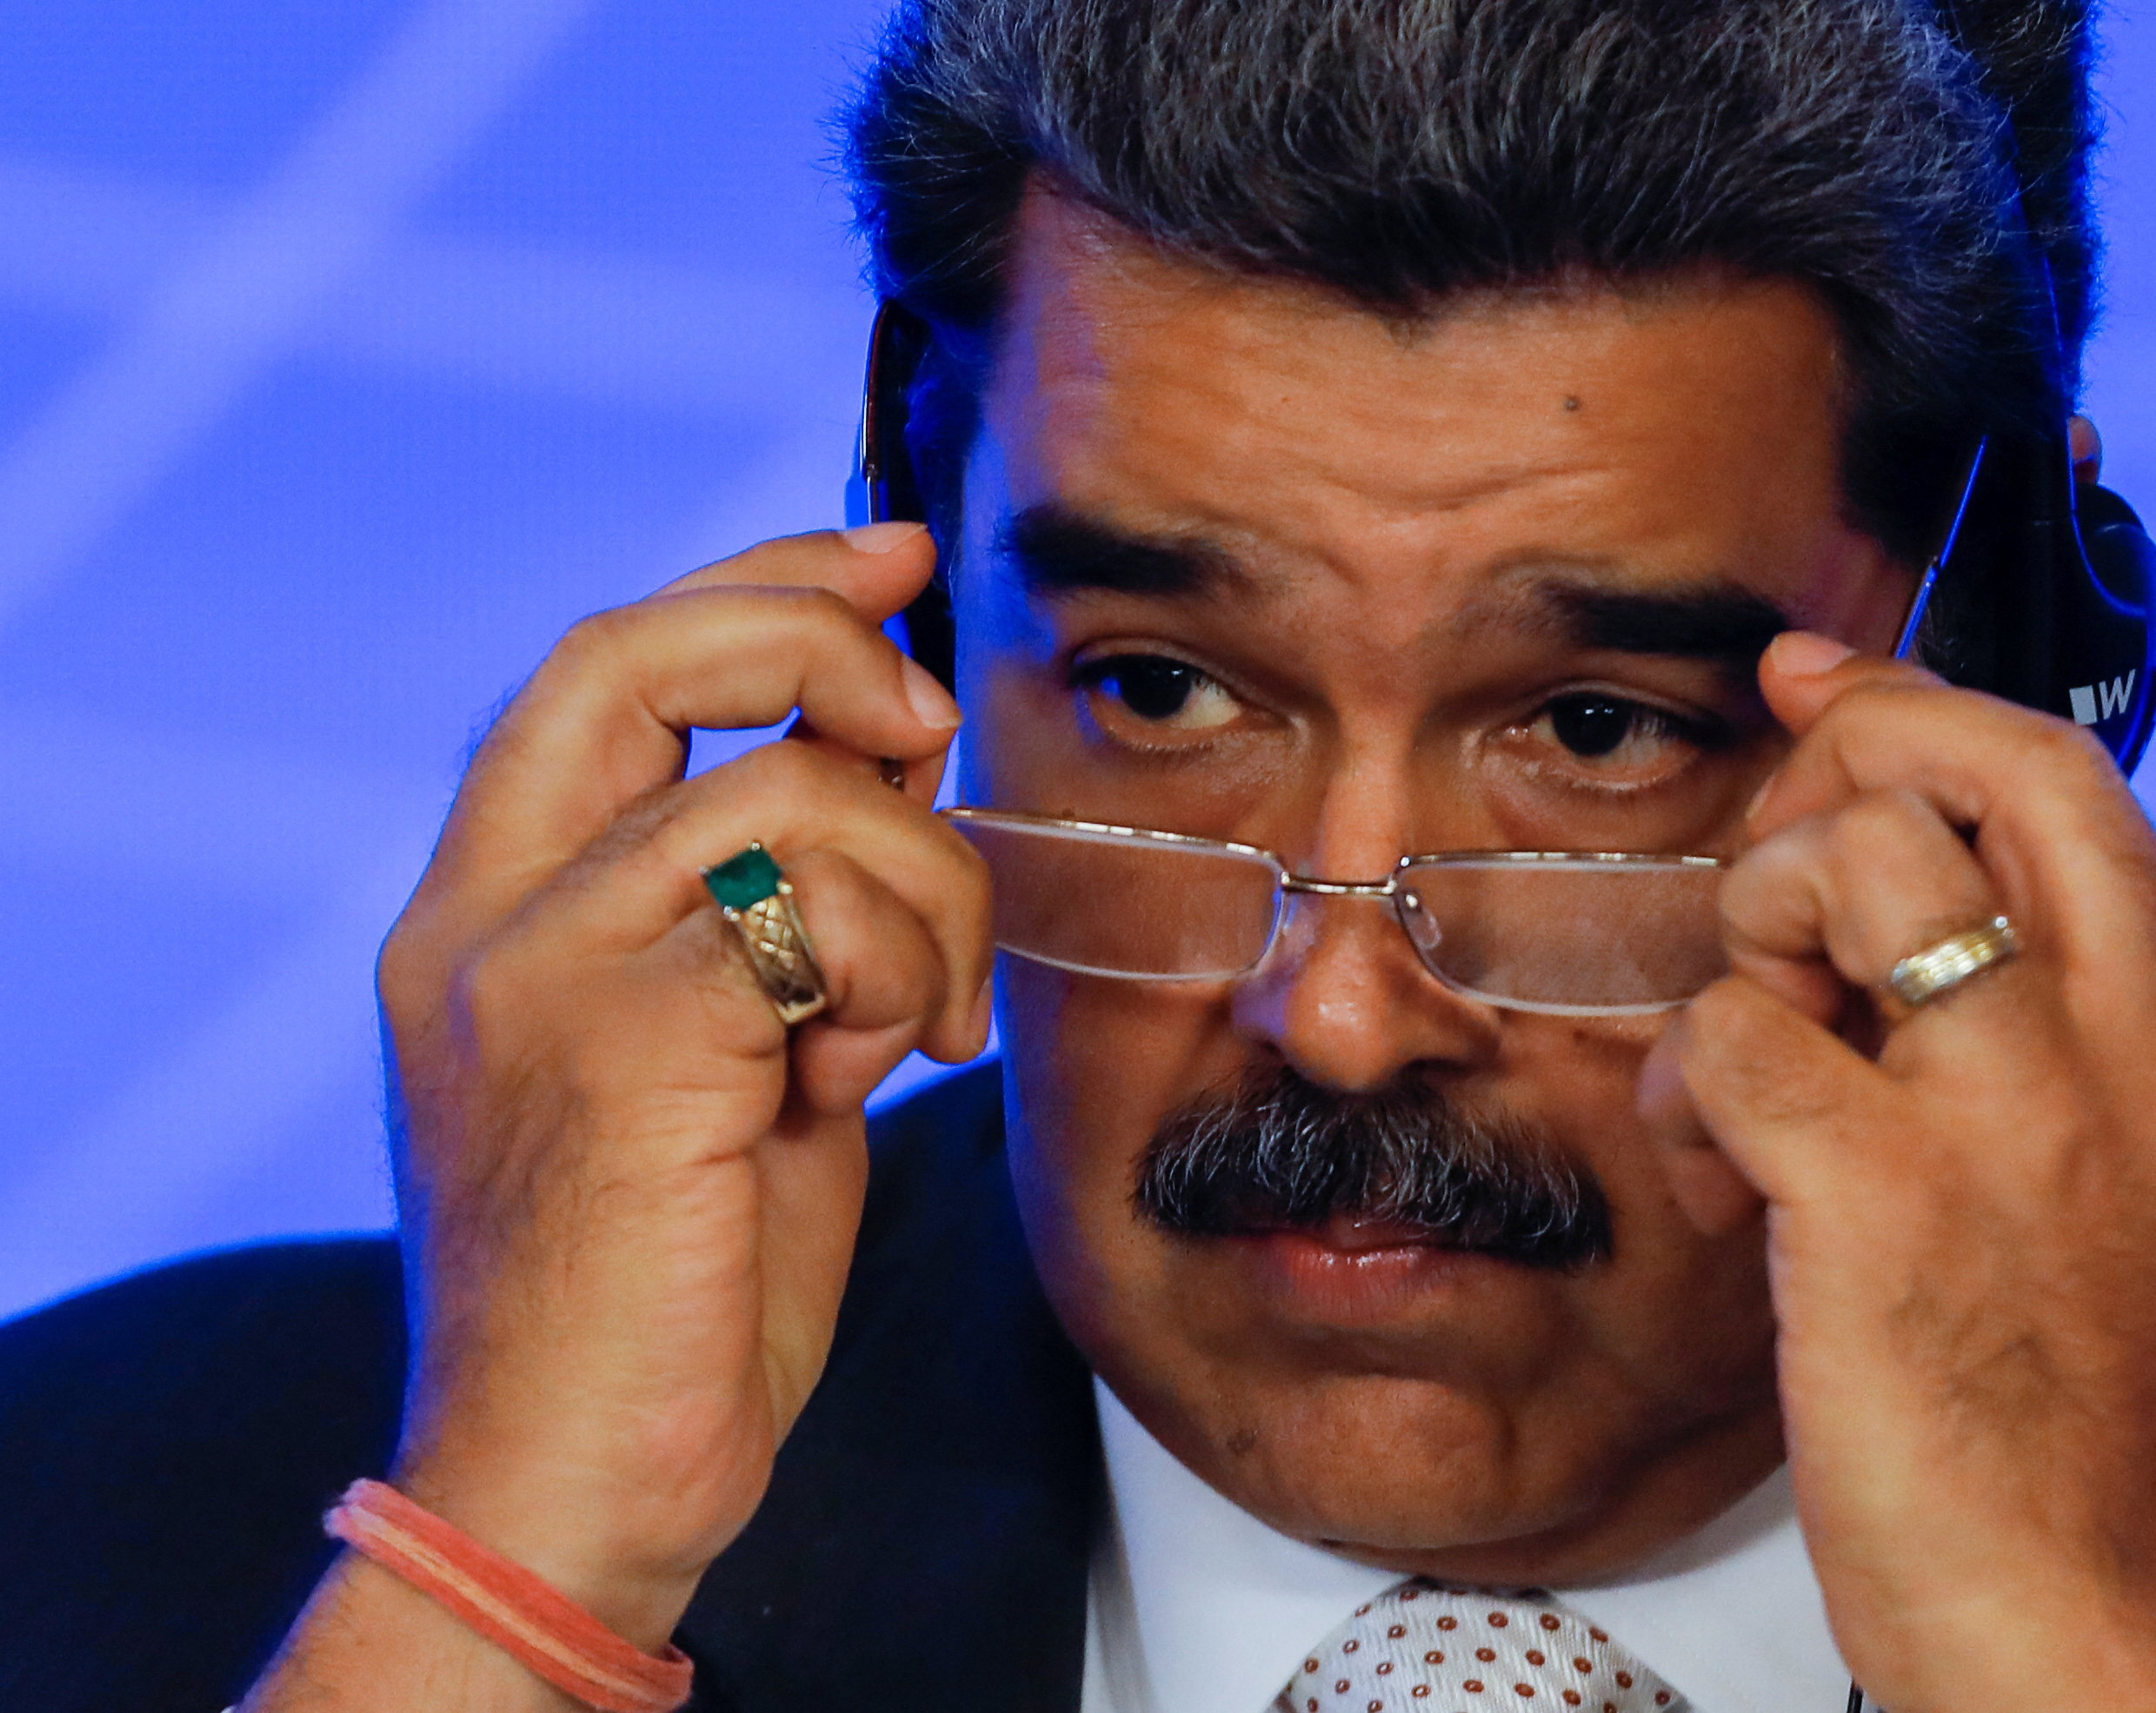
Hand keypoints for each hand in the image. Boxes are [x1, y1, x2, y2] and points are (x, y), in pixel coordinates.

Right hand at [368, 524, 988, 1644]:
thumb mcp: (730, 1055)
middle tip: (926, 707)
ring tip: (914, 1017)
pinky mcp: (615, 1035)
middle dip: (813, 631)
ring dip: (915, 885)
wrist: (581, 1481)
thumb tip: (886, 760)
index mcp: (494, 912)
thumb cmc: (670, 1285)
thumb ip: (771, 910)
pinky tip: (872, 1068)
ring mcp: (532, 968)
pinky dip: (894, 967)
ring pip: (782, 785)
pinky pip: (816, 902)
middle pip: (636, 650)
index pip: (606, 669)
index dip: (758, 585)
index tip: (890, 558)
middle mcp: (483, 916)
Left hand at [1639, 635, 2155, 1712]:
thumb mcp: (2138, 1190)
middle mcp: (2141, 1044)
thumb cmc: (2080, 1417)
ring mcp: (2020, 1112)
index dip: (1927, 713)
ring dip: (1756, 937)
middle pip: (1991, 769)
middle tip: (1773, 844)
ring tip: (1752, 1059)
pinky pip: (1735, 1032)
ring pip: (1848, 870)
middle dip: (1853, 748)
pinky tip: (1722, 1176)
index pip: (2074, 789)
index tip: (1824, 685)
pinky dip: (1691, 1086)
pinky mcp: (1888, 1194)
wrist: (2090, 1617)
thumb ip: (2060, 1035)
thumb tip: (1900, 898)